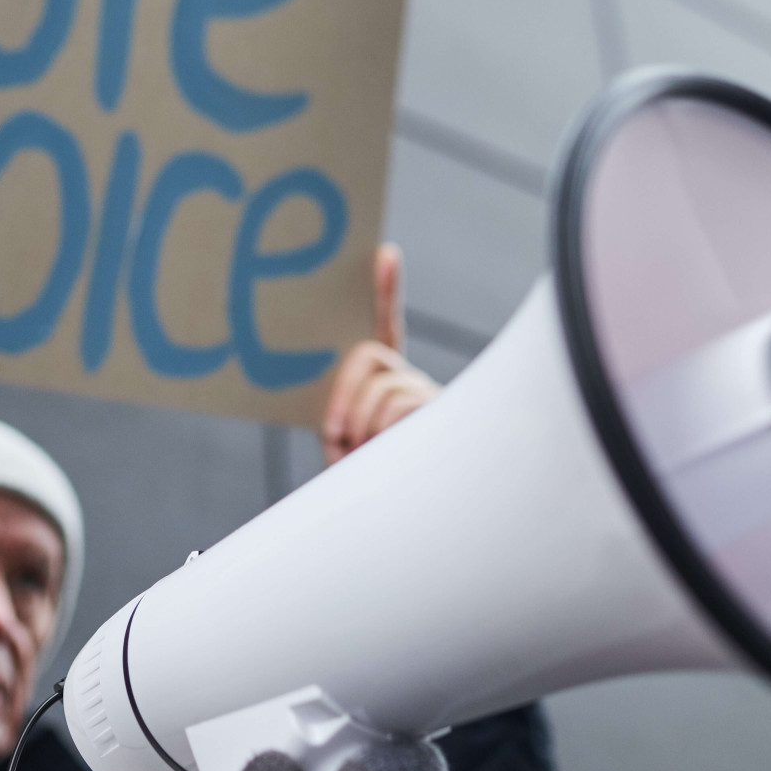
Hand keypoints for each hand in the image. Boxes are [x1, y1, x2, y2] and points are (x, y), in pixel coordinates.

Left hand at [322, 245, 439, 463]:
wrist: (383, 516)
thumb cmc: (358, 477)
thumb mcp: (340, 437)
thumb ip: (337, 406)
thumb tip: (331, 398)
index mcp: (382, 379)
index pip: (385, 326)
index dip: (386, 290)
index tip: (385, 254)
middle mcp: (408, 381)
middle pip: (372, 353)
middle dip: (347, 391)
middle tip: (337, 431)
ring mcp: (426, 396)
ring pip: (384, 387)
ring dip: (361, 424)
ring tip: (364, 454)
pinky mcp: (439, 416)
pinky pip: (400, 405)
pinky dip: (379, 430)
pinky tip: (379, 450)